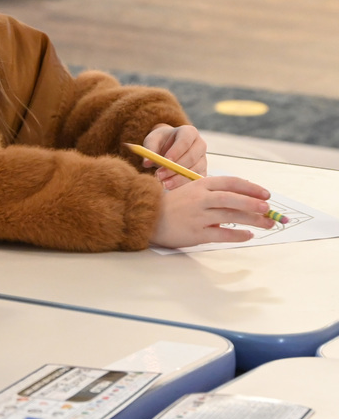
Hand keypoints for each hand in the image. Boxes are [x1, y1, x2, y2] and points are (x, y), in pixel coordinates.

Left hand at [143, 124, 207, 189]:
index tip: (165, 160)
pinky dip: (183, 185)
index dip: (176, 151)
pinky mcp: (202, 172)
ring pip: (194, 170)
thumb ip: (149, 150)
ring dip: (178, 179)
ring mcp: (203, 159)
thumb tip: (147, 163)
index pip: (185, 141)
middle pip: (191, 157)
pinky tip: (171, 187)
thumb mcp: (153, 141)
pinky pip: (195, 179)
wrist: (168, 148)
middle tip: (159, 175)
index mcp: (189, 132)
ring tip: (163, 183)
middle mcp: (200, 144)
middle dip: (175, 168)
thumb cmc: (160, 142)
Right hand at [150, 175, 274, 248]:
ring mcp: (198, 216)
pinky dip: (237, 235)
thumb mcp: (193, 191)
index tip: (266, 194)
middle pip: (232, 198)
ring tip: (266, 224)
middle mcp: (200, 198)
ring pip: (230, 216)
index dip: (251, 188)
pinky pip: (221, 234)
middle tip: (268, 209)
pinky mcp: (196, 232)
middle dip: (253, 204)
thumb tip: (245, 198)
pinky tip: (248, 235)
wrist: (149, 217)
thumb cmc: (175, 205)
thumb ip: (215, 193)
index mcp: (200, 184)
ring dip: (252, 220)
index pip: (230, 182)